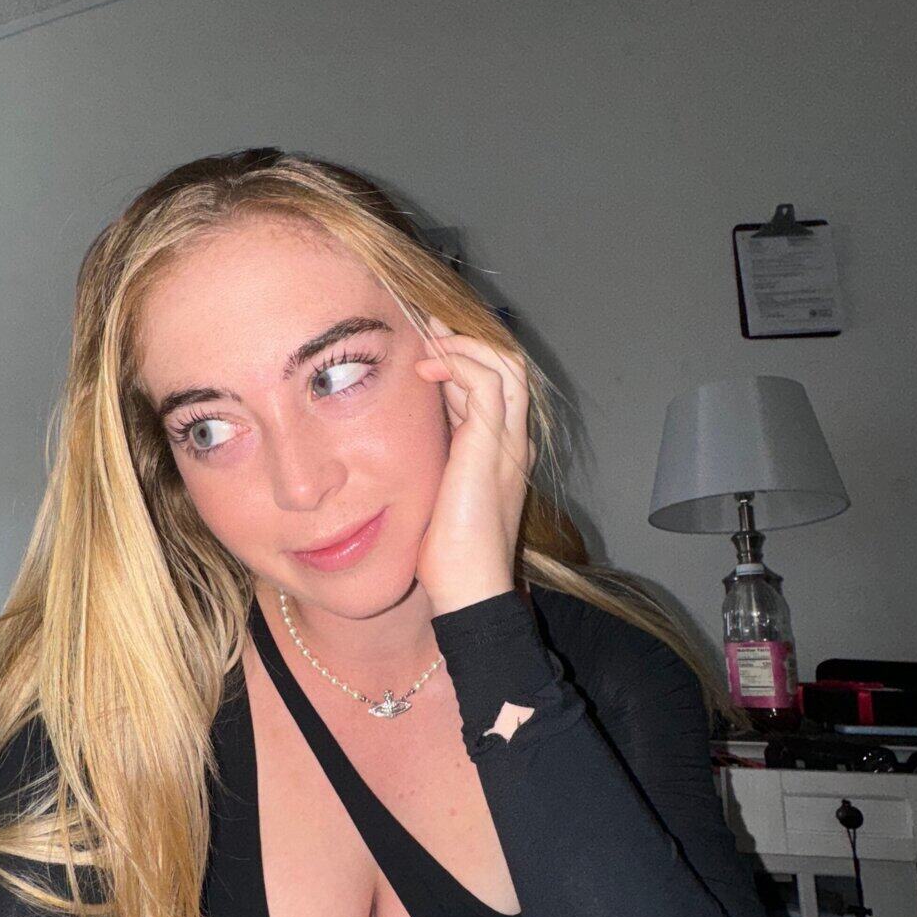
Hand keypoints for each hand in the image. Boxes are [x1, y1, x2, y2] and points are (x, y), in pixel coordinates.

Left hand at [412, 315, 532, 615]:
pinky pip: (486, 381)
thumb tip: (403, 438)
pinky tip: (426, 371)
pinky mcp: (492, 444)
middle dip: (467, 339)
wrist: (469, 588)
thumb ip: (432, 461)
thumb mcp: (437, 492)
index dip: (463, 359)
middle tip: (429, 328)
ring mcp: (508, 441)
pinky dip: (458, 363)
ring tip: (426, 344)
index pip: (494, 386)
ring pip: (504, 363)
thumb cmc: (448, 555)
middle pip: (508, 365)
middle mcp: (512, 441)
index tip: (429, 345)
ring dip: (462, 344)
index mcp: (501, 452)